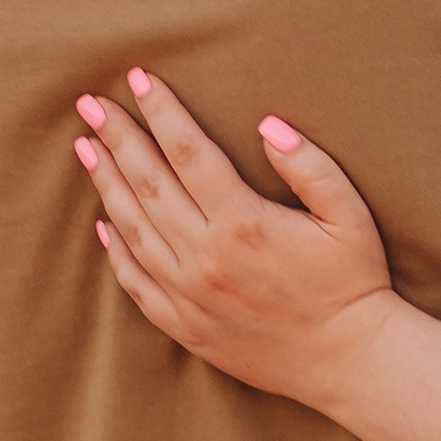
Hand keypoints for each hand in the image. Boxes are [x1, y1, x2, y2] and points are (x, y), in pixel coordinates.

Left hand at [73, 70, 394, 409]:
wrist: (349, 361)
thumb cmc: (354, 283)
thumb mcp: (348, 215)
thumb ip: (309, 165)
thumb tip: (268, 124)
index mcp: (243, 222)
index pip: (188, 151)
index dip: (160, 111)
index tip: (137, 79)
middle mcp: (205, 256)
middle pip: (147, 183)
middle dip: (117, 137)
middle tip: (90, 104)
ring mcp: (188, 294)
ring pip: (132, 228)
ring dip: (106, 184)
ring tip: (86, 148)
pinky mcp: (185, 325)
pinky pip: (136, 281)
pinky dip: (114, 249)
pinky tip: (103, 222)